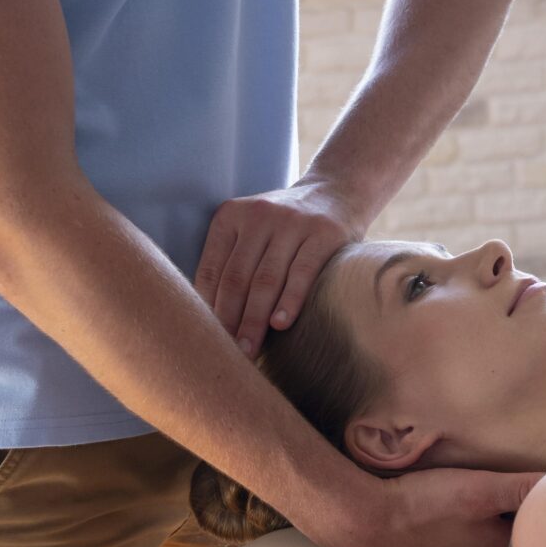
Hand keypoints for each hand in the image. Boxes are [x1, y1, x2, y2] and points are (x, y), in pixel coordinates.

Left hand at [195, 177, 365, 357]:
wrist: (338, 191)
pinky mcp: (323, 233)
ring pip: (266, 279)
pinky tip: (280, 324)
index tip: (207, 340)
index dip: (207, 307)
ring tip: (250, 349)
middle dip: (230, 320)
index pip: (212, 269)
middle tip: (227, 354)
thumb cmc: (287, 226)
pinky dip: (290, 300)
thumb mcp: (253, 231)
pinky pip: (302, 272)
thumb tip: (208, 318)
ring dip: (256, 319)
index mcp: (231, 216)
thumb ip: (232, 262)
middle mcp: (259, 216)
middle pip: (237, 278)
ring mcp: (292, 222)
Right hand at [335, 466, 545, 546]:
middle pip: (533, 534)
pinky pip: (491, 525)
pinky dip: (499, 510)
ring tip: (532, 481)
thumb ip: (523, 487)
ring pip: (511, 529)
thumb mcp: (481, 490)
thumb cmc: (425, 506)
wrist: (371, 518)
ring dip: (521, 509)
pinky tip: (495, 492)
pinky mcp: (457, 539)